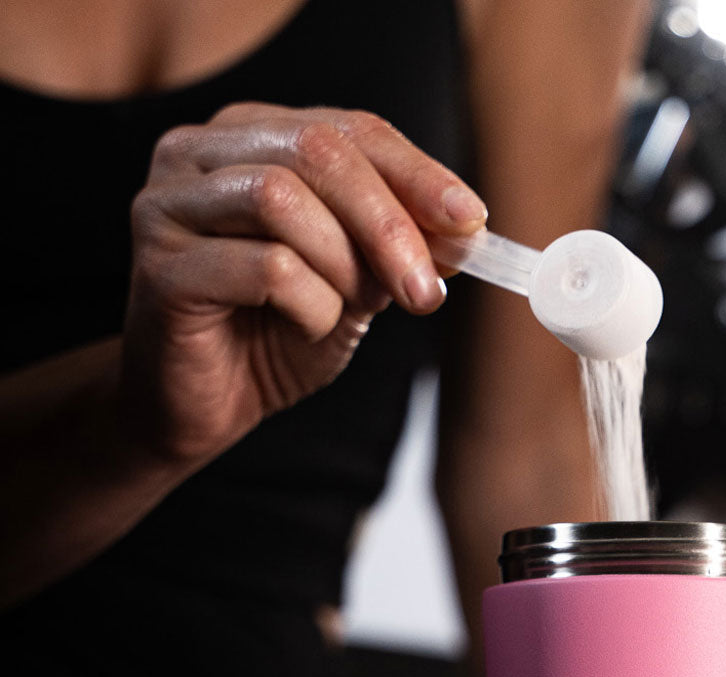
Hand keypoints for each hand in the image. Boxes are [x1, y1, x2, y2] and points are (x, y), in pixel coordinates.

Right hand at [120, 103, 485, 470]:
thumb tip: (465, 226)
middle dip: (390, 224)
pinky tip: (307, 328)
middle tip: (426, 291)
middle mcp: (197, 153)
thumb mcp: (356, 284)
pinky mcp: (163, 269)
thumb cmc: (276, 336)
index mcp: (249, 137)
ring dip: (344, 266)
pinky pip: (266, 268)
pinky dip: (310, 305)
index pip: (347, 129)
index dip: (417, 174)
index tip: (471, 221)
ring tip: (350, 310)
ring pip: (283, 200)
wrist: (208, 406)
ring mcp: (168, 205)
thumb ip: (399, 247)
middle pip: (317, 151)